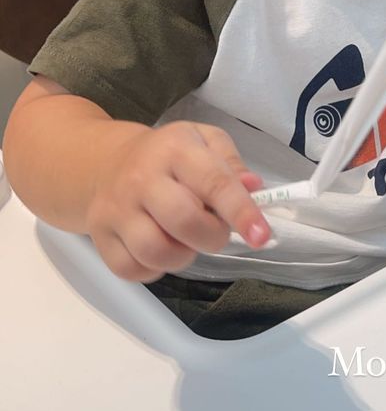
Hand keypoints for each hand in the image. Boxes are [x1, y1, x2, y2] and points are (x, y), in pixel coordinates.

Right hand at [86, 120, 270, 280]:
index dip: (241, 212)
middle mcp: (142, 177)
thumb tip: (254, 188)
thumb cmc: (168, 155)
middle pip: (184, 221)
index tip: (261, 235)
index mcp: (175, 148)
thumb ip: (231, 164)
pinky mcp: (99, 235)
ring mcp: (116, 208)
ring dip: (183, 256)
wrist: (108, 162)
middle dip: (212, 237)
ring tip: (185, 240)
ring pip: (155, 252)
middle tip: (215, 232)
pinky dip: (153, 270)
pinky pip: (131, 269)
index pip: (213, 182)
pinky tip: (160, 249)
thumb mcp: (205, 141)